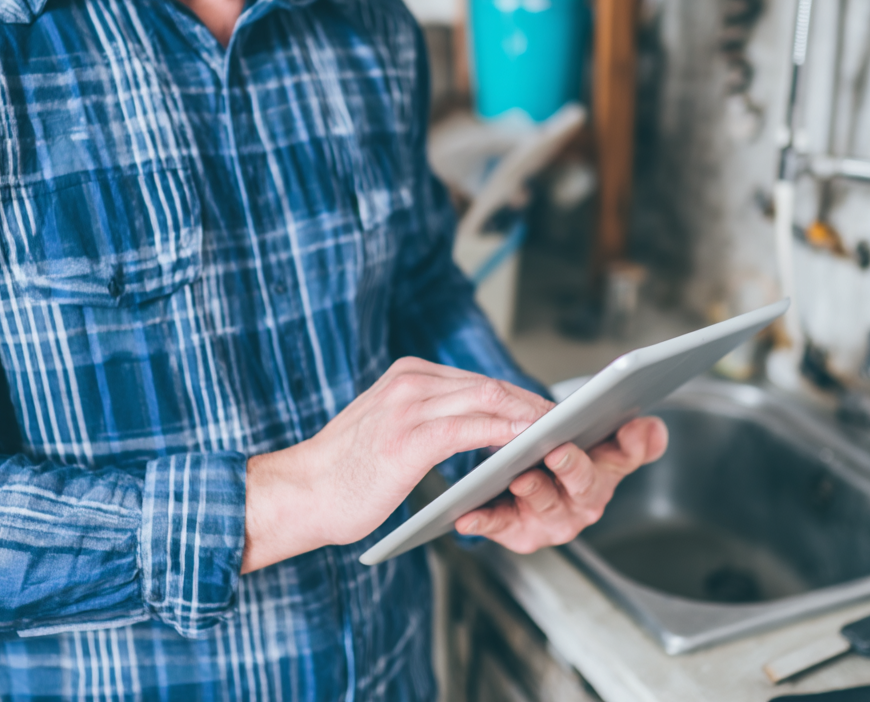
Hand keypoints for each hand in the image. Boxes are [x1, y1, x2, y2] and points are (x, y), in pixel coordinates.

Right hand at [241, 357, 553, 571]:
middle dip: (534, 404)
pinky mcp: (410, 436)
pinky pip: (473, 428)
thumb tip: (478, 426)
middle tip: (570, 424)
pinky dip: (507, 434)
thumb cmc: (345, 473)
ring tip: (560, 435)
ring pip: (489, 400)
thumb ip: (429, 418)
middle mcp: (411, 381)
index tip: (549, 413)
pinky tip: (527, 447)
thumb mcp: (389, 430)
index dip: (520, 396)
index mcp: (408, 376)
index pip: (479, 380)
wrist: (299, 493)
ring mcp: (410, 405)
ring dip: (530, 418)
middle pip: (491, 385)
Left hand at [454, 416, 667, 553]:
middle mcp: (582, 504)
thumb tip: (649, 428)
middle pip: (583, 485)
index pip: (625, 457)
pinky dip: (484, 522)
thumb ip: (632, 438)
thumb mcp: (602, 447)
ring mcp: (550, 521)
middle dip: (572, 468)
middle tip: (559, 450)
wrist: (533, 482)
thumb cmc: (568, 463)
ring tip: (519, 479)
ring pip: (544, 506)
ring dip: (533, 492)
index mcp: (606, 476)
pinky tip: (467, 516)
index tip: (628, 426)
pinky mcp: (517, 533)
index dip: (630, 444)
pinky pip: (500, 526)